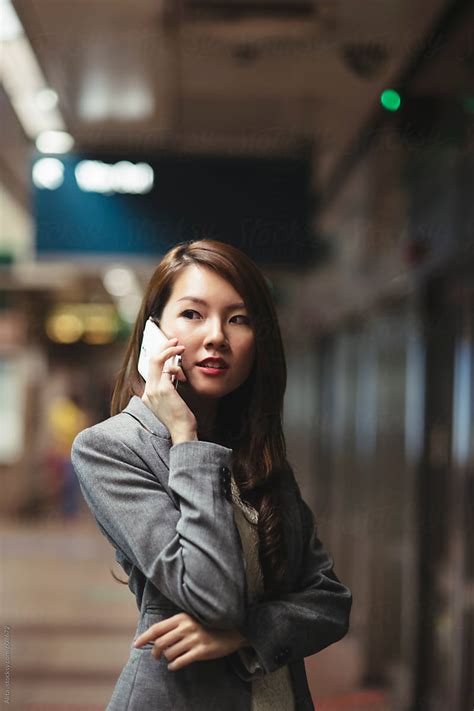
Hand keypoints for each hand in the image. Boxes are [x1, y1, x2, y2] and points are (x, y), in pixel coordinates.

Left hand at [133, 612, 247, 670]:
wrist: (230, 631)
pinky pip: (180, 662)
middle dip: (155, 652)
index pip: (157, 628)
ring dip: (167, 659)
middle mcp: (186, 627)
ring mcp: (194, 639)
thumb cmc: (206, 626)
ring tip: (170, 659)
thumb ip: (174, 626)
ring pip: (169, 653)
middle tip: (156, 656)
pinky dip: (173, 665)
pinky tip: (174, 665)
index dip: (144, 638)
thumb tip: (154, 637)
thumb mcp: (189, 620)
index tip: (136, 645)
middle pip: (160, 643)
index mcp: (181, 617)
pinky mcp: (200, 651)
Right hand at [141, 338, 196, 438]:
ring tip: (181, 348)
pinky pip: (168, 369)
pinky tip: (182, 374)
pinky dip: (176, 367)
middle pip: (150, 360)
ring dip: (171, 351)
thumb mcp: (170, 402)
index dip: (159, 355)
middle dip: (163, 346)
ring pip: (157, 360)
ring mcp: (154, 390)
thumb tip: (171, 372)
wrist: (182, 432)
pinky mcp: (164, 390)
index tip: (169, 348)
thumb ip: (167, 387)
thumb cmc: (180, 419)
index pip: (149, 369)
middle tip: (174, 340)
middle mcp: (148, 392)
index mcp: (147, 395)